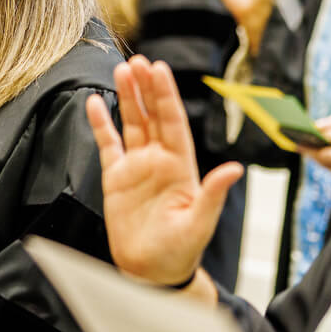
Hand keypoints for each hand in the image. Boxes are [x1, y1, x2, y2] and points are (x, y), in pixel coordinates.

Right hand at [90, 56, 243, 286]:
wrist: (151, 271)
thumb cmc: (181, 250)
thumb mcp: (200, 223)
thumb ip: (213, 193)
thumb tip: (235, 169)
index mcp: (182, 165)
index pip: (173, 122)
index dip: (166, 95)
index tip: (159, 69)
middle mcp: (159, 159)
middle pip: (152, 115)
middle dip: (146, 87)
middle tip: (138, 60)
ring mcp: (137, 166)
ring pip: (132, 123)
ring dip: (127, 97)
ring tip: (121, 70)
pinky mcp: (116, 177)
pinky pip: (108, 143)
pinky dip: (101, 123)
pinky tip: (95, 102)